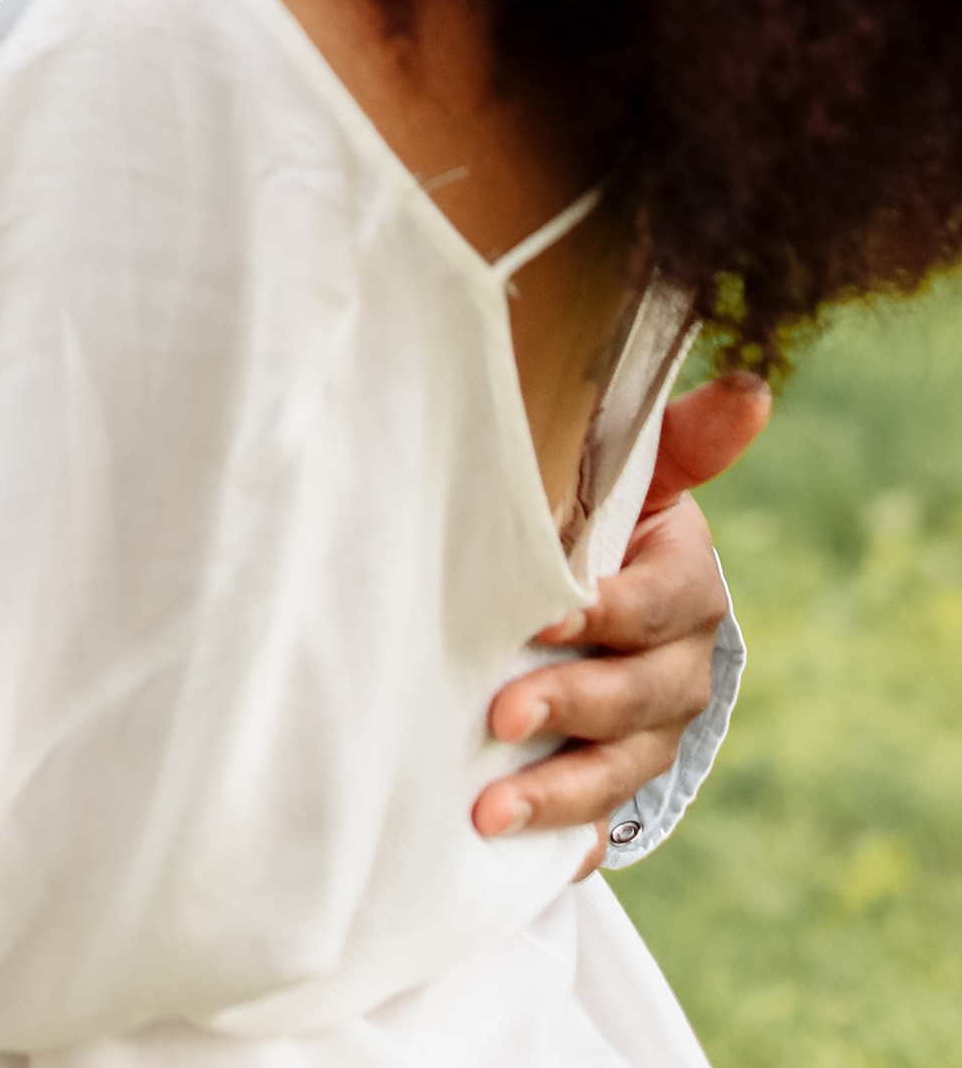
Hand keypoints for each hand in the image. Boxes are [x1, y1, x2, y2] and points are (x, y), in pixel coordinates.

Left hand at [479, 375, 768, 862]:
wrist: (604, 586)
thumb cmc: (605, 512)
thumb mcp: (638, 470)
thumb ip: (684, 438)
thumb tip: (752, 388)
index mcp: (686, 585)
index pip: (655, 605)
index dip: (606, 613)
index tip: (545, 616)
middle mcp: (681, 667)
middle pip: (638, 698)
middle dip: (571, 704)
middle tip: (502, 711)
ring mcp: (654, 732)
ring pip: (620, 771)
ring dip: (557, 792)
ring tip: (489, 807)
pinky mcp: (618, 777)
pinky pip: (602, 821)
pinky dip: (566, 839)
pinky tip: (521, 854)